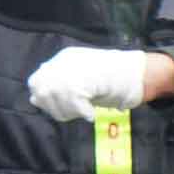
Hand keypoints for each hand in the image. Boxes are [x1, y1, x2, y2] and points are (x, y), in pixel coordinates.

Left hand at [25, 44, 167, 122]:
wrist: (138, 74)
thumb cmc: (112, 81)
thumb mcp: (81, 83)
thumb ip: (59, 89)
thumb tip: (35, 99)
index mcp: (64, 58)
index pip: (36, 80)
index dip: (44, 100)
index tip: (61, 110)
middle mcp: (67, 60)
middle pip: (42, 88)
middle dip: (53, 107)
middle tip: (71, 115)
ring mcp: (77, 67)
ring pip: (54, 95)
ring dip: (67, 111)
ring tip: (82, 114)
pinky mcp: (87, 77)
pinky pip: (72, 100)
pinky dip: (80, 112)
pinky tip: (89, 114)